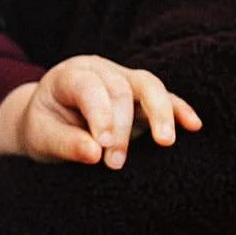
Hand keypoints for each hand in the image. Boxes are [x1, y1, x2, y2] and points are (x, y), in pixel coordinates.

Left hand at [0, 56, 200, 168]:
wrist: (49, 122)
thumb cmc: (44, 128)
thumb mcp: (41, 137)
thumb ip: (65, 143)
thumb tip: (94, 153)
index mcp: (69, 75)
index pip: (90, 88)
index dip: (100, 115)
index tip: (103, 146)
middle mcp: (99, 71)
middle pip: (120, 89)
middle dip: (121, 127)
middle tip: (114, 163)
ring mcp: (123, 79)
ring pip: (148, 85)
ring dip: (160, 113)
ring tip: (166, 142)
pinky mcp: (141, 96)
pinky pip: (164, 97)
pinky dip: (178, 109)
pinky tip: (194, 125)